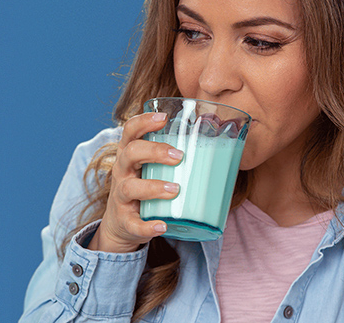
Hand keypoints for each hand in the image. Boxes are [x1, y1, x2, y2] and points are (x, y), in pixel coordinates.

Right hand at [88, 112, 182, 252]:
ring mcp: (121, 197)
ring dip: (153, 187)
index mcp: (130, 154)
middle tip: (179, 156)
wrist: (122, 223)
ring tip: (175, 189)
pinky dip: (147, 226)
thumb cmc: (146, 185)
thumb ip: (174, 155)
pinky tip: (162, 226)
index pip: (130, 131)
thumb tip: (222, 140)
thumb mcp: (152, 167)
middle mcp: (122, 171)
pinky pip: (133, 223)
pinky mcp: (125, 221)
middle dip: (154, 151)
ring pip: (129, 187)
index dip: (143, 122)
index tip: (163, 118)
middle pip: (130, 153)